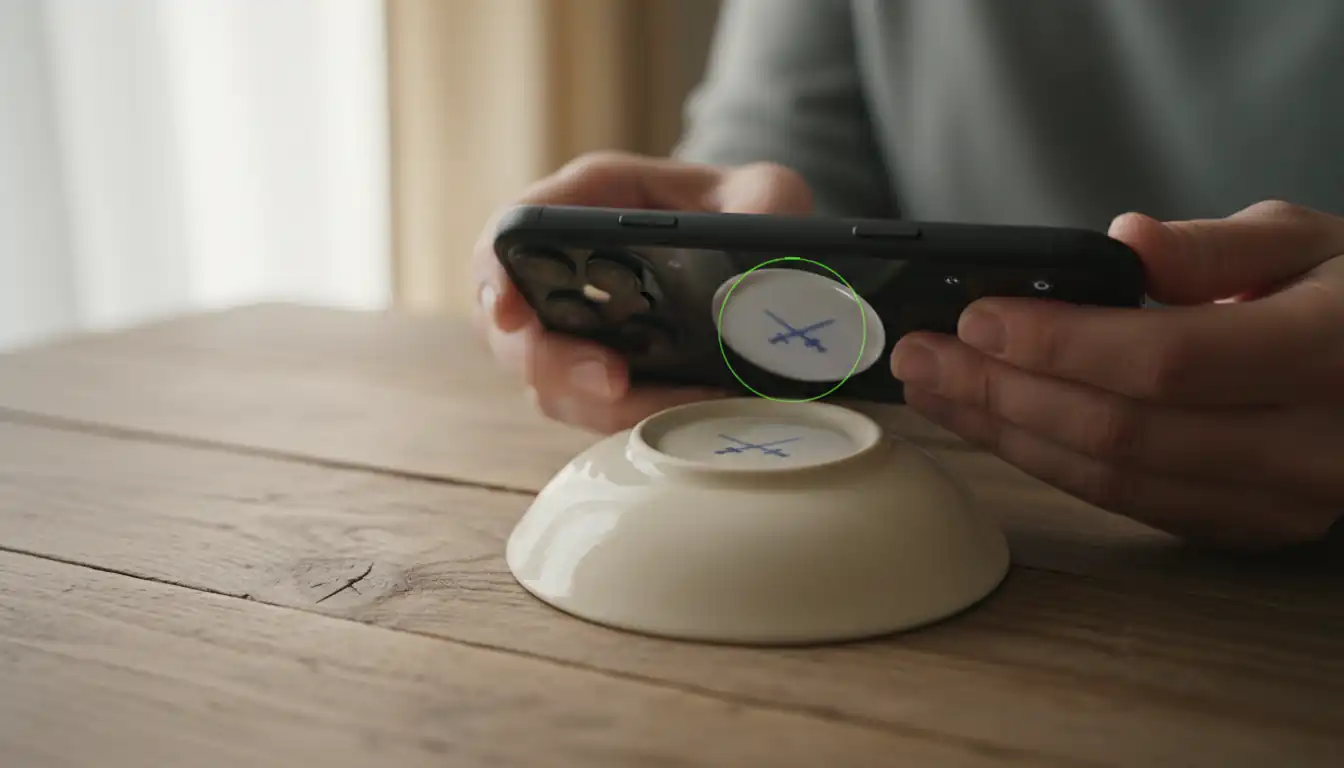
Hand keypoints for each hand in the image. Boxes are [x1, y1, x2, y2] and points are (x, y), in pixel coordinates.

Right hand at [473, 151, 812, 433]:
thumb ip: (761, 211)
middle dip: (552, 362)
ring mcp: (578, 331)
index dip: (498, 275)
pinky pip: (594, 414)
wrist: (770, 265)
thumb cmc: (753, 213)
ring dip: (604, 406)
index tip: (511, 314)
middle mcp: (567, 269)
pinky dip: (636, 422)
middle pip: (511, 326)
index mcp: (591, 202)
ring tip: (686, 403)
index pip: (513, 231)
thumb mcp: (768, 193)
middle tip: (614, 382)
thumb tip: (750, 270)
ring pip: (549, 384)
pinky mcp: (602, 379)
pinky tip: (696, 415)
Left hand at [891, 201, 1343, 548]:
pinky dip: (1048, 462)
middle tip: (921, 356)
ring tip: (936, 389)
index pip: (1166, 361)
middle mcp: (1309, 446)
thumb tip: (1128, 241)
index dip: (1058, 345)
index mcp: (1329, 352)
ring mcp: (1279, 502)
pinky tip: (994, 424)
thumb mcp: (1309, 240)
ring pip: (1113, 479)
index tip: (975, 318)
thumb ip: (1217, 245)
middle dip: (1002, 393)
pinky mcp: (1247, 527)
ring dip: (1006, 434)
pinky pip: (1128, 502)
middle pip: (1121, 431)